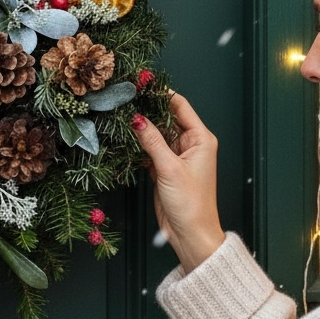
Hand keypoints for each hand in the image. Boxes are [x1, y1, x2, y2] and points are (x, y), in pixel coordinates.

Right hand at [133, 92, 224, 271]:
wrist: (190, 233)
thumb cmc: (190, 203)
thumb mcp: (169, 168)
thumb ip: (152, 141)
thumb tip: (136, 118)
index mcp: (200, 139)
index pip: (180, 106)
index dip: (161, 95)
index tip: (140, 85)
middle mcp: (189, 144)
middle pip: (165, 118)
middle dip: (146, 110)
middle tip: (124, 100)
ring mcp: (175, 156)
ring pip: (155, 134)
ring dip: (140, 127)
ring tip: (119, 115)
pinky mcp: (163, 168)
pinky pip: (149, 149)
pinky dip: (138, 144)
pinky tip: (123, 138)